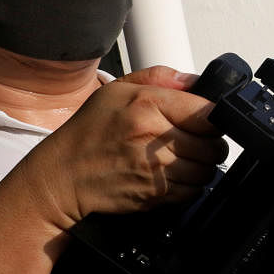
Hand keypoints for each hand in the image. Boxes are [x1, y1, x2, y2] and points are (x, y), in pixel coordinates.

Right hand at [14, 66, 228, 229]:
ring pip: (206, 170)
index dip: (212, 118)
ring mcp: (155, 169)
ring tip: (180, 159)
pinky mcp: (155, 195)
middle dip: (209, 144)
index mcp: (147, 104)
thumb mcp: (117, 91)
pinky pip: (193, 191)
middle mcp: (153, 136)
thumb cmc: (89, 132)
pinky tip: (170, 176)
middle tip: (194, 143)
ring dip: (200, 166)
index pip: (208, 112)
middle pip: (213, 145)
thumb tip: (196, 80)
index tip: (205, 122)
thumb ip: (161, 78)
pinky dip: (188, 186)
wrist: (60, 177)